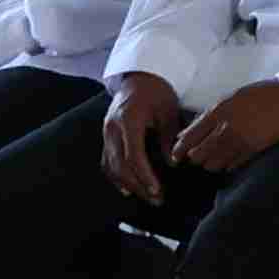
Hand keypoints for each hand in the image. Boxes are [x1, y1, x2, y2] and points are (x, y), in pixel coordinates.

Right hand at [100, 74, 187, 199]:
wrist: (139, 77)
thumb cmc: (157, 92)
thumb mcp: (169, 112)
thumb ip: (170, 137)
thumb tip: (172, 163)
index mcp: (128, 120)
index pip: (133, 155)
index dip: (144, 175)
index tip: (157, 190)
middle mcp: (112, 128)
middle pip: (120, 165)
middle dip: (138, 185)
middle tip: (157, 200)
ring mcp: (106, 133)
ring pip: (111, 165)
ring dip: (128, 184)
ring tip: (147, 197)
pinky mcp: (106, 136)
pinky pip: (106, 160)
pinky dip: (115, 176)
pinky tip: (127, 188)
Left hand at [170, 79, 278, 175]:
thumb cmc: (260, 94)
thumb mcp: (230, 98)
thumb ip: (209, 115)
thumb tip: (189, 132)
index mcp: (218, 113)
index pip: (189, 137)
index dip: (178, 149)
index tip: (175, 156)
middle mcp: (226, 129)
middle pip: (198, 155)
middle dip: (195, 157)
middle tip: (196, 155)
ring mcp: (240, 141)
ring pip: (214, 164)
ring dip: (211, 163)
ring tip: (214, 158)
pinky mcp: (253, 150)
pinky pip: (232, 165)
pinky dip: (227, 165)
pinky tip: (229, 160)